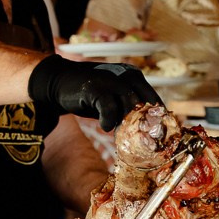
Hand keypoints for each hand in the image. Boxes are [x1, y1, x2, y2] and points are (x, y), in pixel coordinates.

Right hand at [28, 55, 160, 131]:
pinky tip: (104, 127)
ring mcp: (111, 79)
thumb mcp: (115, 101)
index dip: (156, 120)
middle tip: (139, 142)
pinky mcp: (95, 86)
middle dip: (144, 125)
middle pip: (145, 103)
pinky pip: (109, 107)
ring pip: (130, 105)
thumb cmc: (93, 96)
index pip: (154, 99)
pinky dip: (108, 120)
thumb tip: (148, 133)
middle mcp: (126, 75)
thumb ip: (129, 110)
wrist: (62, 83)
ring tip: (120, 137)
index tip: (154, 138)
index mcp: (135, 77)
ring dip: (127, 125)